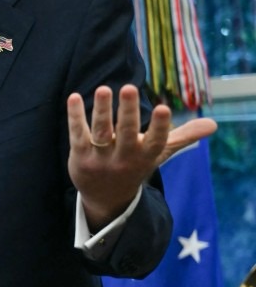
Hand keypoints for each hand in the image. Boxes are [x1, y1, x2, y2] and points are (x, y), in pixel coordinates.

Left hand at [67, 84, 216, 227]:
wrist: (105, 198)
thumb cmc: (135, 166)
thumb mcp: (158, 154)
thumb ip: (182, 137)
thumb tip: (213, 125)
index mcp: (146, 156)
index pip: (156, 142)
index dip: (160, 127)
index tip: (165, 108)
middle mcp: (124, 158)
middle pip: (126, 133)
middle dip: (128, 112)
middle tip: (128, 88)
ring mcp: (100, 158)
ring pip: (100, 132)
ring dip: (101, 111)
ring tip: (103, 89)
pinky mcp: (80, 156)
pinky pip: (78, 134)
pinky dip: (75, 116)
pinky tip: (74, 97)